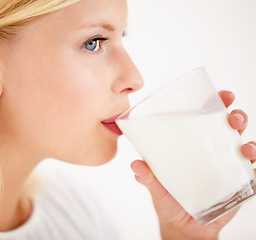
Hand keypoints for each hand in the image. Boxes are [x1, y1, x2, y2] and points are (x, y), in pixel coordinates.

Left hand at [130, 90, 255, 239]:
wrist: (183, 228)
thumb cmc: (169, 200)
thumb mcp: (156, 187)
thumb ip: (147, 177)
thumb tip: (135, 165)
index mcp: (193, 145)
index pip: (207, 118)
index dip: (216, 103)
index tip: (221, 95)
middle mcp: (213, 152)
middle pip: (230, 127)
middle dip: (236, 117)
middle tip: (232, 117)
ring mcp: (227, 167)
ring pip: (244, 146)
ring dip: (249, 141)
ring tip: (244, 146)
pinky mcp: (238, 186)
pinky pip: (253, 174)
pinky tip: (253, 165)